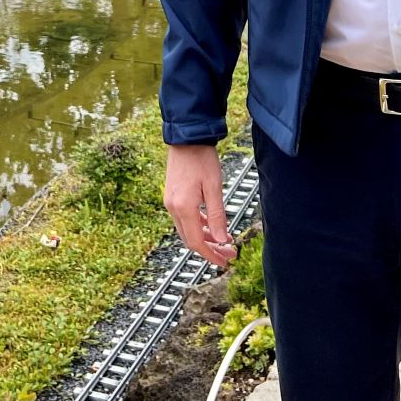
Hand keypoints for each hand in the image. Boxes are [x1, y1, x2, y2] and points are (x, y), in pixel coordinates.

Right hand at [163, 143, 235, 267]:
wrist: (186, 138)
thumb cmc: (202, 158)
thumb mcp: (214, 187)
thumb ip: (218, 215)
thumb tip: (222, 240)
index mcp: (183, 207)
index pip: (197, 242)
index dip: (211, 255)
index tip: (224, 262)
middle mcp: (173, 208)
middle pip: (191, 239)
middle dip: (210, 249)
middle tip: (229, 254)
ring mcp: (171, 202)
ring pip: (187, 230)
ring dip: (205, 238)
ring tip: (224, 242)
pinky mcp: (173, 196)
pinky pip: (185, 219)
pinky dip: (199, 226)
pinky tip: (212, 226)